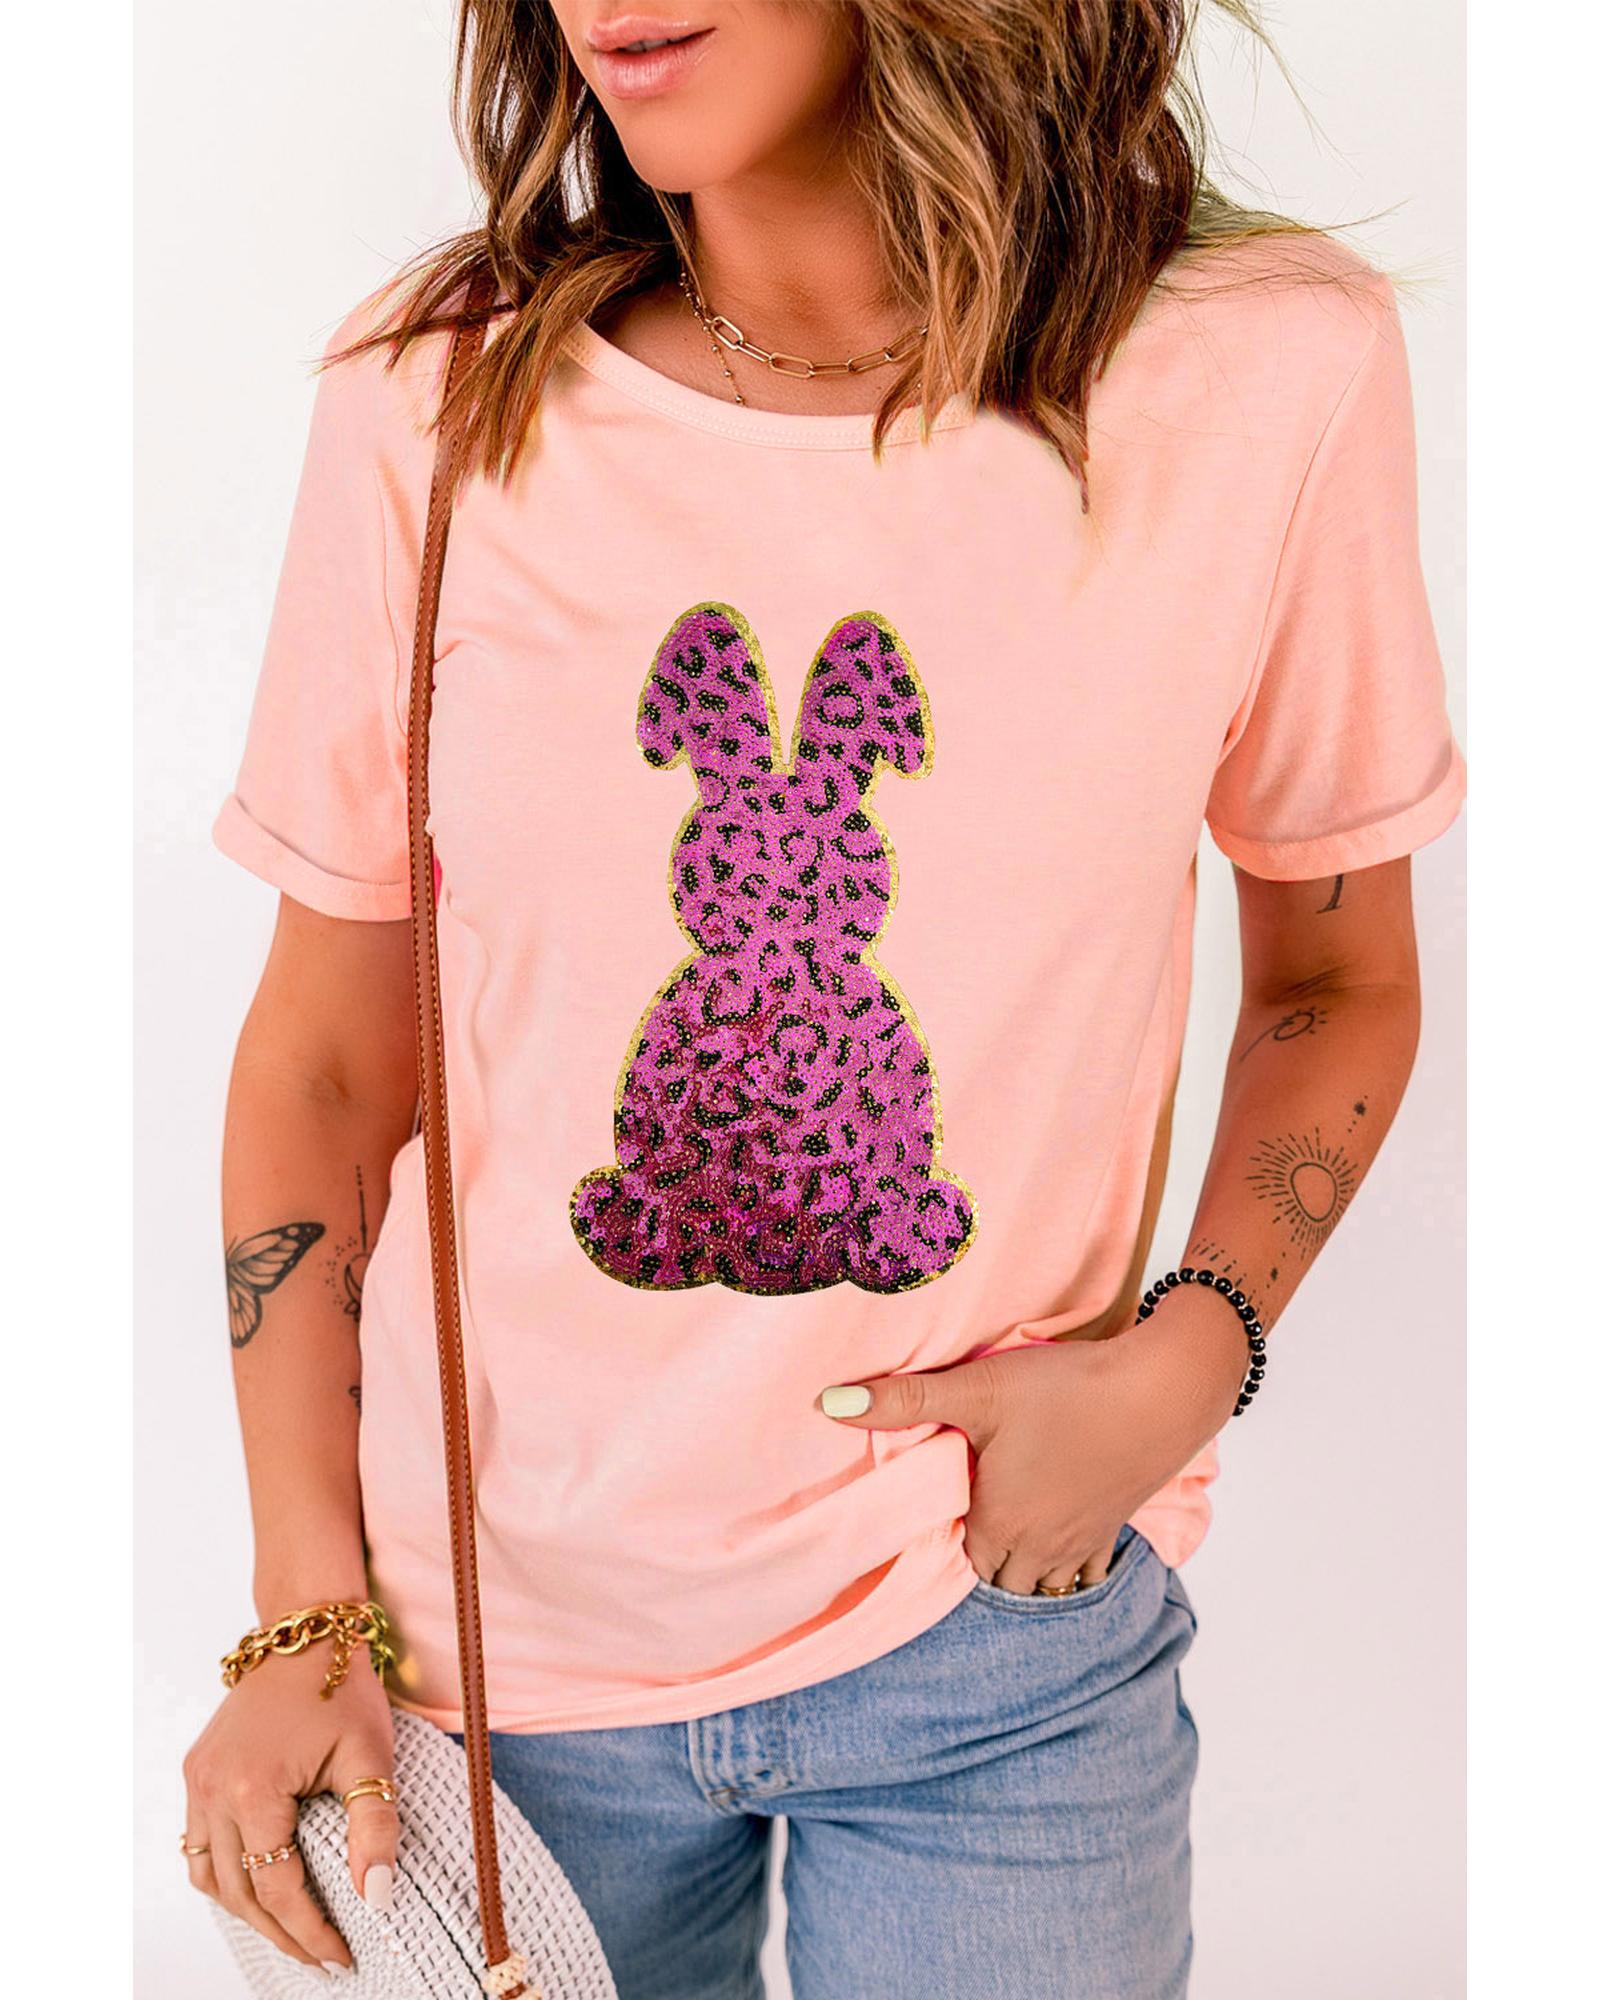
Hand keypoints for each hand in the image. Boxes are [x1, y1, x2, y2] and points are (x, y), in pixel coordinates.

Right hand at [181, 1644, 397, 1971]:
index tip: (343, 1955)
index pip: (277, 1888)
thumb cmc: (343, 1688)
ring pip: (209, 1875)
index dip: (310, 1930)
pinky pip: (199, 1843)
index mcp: (252, 1789)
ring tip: (291, 1932)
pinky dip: (226, 1875)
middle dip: (281, 1933)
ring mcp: (197, 1780)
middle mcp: (212, 1790)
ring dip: (247, 1911)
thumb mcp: (372, 1756)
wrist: (306, 1631)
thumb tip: (377, 1899)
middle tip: (321, 1956)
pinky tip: (258, 1886)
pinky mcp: (197, 1770)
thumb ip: (375, 1830)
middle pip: (239, 1892)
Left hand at [820, 1286, 1246, 1594]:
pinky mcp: (1117, 1523)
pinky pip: (1088, 1572)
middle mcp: (1041, 1545)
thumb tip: (825, 1406)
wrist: (1163, 1391)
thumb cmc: (1065, 1391)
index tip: (935, 1525)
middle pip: (1001, 1581)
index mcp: (1000, 1523)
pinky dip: (1071, 1569)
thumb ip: (903, 1399)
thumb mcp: (976, 1389)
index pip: (960, 1564)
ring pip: (1045, 1584)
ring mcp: (1084, 1540)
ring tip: (1006, 1544)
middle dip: (983, 1566)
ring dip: (1025, 1574)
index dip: (946, 1548)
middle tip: (966, 1533)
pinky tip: (1062, 1541)